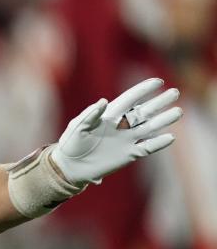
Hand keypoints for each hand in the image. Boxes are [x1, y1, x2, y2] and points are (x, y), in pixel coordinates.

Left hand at [51, 78, 181, 184]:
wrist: (70, 167)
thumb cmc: (70, 144)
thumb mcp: (77, 127)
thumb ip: (90, 114)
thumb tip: (104, 102)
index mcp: (109, 115)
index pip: (129, 99)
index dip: (143, 90)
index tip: (157, 81)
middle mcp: (121, 125)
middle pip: (144, 111)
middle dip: (159, 102)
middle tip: (175, 92)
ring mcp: (126, 140)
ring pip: (149, 127)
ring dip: (163, 120)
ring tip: (178, 112)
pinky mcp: (128, 155)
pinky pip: (146, 147)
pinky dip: (158, 143)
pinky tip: (170, 137)